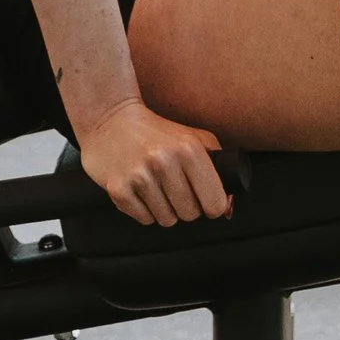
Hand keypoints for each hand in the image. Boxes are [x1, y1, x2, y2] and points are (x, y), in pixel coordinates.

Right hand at [77, 96, 231, 226]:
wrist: (111, 119)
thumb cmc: (156, 131)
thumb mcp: (193, 138)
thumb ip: (218, 165)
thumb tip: (228, 207)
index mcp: (189, 149)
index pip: (214, 202)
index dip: (213, 205)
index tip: (206, 201)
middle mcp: (165, 162)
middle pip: (190, 214)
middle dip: (187, 207)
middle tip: (177, 190)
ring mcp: (140, 176)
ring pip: (167, 220)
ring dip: (165, 210)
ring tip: (157, 188)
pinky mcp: (119, 189)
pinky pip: (144, 219)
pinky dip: (144, 210)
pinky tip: (141, 190)